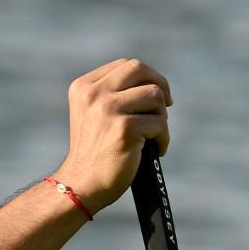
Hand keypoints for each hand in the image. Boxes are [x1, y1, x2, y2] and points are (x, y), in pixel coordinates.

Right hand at [55, 59, 170, 209]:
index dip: (146, 77)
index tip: (152, 95)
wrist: (82, 184)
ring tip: (154, 135)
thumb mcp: (94, 115)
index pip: (125, 64)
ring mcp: (107, 110)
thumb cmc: (94, 153)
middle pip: (140, 69)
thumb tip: (155, 85)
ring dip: (161, 116)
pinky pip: (160, 123)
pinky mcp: (124, 129)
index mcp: (83, 87)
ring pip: (155, 95)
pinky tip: (155, 150)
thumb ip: (114, 94)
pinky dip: (163, 138)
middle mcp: (93, 94)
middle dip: (160, 85)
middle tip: (166, 105)